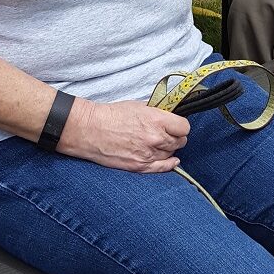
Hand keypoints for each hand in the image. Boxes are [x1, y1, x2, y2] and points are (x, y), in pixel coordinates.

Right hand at [59, 98, 189, 172]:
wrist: (89, 129)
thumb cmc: (112, 115)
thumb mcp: (139, 106)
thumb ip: (158, 113)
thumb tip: (170, 117)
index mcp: (157, 120)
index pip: (184, 127)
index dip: (181, 126)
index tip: (177, 125)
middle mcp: (155, 138)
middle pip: (180, 141)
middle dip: (176, 137)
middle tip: (168, 134)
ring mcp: (148, 154)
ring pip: (172, 153)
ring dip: (169, 149)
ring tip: (159, 143)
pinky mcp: (139, 166)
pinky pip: (163, 168)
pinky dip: (170, 164)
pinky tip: (173, 160)